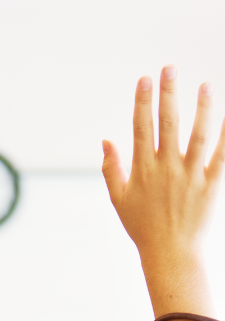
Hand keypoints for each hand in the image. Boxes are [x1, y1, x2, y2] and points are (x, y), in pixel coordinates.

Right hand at [103, 67, 224, 284]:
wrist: (170, 252)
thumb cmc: (142, 226)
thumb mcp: (118, 199)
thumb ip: (111, 168)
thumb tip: (106, 141)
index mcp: (142, 170)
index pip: (141, 128)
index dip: (142, 102)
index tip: (145, 79)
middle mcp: (166, 168)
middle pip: (168, 123)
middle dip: (168, 94)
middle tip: (170, 68)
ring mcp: (190, 175)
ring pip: (198, 134)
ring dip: (202, 107)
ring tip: (206, 84)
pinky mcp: (211, 184)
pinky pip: (222, 154)